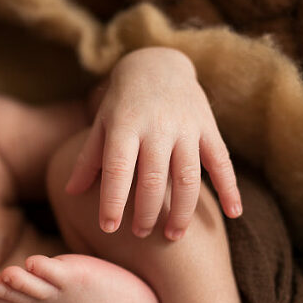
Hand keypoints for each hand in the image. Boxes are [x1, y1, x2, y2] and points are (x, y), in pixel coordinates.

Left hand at [66, 47, 240, 239]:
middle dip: (146, 211)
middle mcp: (157, 127)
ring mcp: (186, 128)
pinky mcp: (209, 128)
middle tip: (139, 235)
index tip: (108, 228)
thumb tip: (69, 193)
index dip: (112, 201)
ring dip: (182, 210)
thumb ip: (87, 160)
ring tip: (173, 236)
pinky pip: (222, 162)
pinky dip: (230, 188)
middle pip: (153, 178)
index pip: (117, 170)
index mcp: (125, 127)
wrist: (157, 65)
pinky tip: (233, 214)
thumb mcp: (101, 125)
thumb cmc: (121, 104)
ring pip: (187, 176)